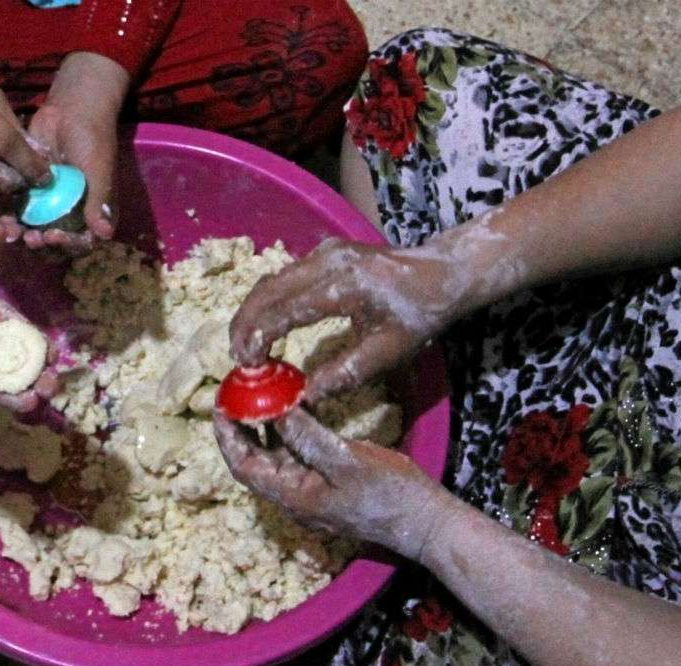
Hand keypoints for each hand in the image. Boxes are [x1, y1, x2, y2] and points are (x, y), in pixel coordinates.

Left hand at [25, 52, 128, 250]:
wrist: (71, 108)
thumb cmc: (93, 138)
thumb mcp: (99, 169)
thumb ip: (100, 201)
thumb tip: (104, 235)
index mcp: (94, 213)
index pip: (82, 243)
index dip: (67, 246)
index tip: (52, 236)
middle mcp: (73, 215)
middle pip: (57, 245)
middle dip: (42, 246)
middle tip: (29, 238)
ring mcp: (50, 206)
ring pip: (36, 233)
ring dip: (24, 236)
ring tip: (13, 229)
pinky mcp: (30, 194)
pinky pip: (21, 214)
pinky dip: (13, 220)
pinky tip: (3, 218)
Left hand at [213, 407, 451, 559]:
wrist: (425, 522)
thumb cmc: (389, 494)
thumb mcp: (347, 460)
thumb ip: (308, 438)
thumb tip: (275, 411)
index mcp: (293, 496)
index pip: (244, 465)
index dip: (227, 436)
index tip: (220, 404)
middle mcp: (294, 497)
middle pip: (254, 460)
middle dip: (242, 427)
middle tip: (236, 393)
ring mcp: (310, 492)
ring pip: (276, 456)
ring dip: (265, 427)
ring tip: (260, 394)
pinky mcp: (326, 485)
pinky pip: (299, 456)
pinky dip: (291, 432)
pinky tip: (294, 408)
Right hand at [230, 238, 469, 399]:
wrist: (442, 274)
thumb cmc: (418, 315)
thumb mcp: (386, 354)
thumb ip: (342, 374)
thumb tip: (303, 397)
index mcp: (342, 286)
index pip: (283, 310)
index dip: (258, 338)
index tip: (247, 365)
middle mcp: (326, 261)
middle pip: (266, 291)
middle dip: (244, 325)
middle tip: (238, 359)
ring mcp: (323, 252)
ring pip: (271, 281)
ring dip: (253, 312)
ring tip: (247, 346)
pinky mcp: (324, 253)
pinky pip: (284, 276)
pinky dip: (268, 301)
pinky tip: (267, 326)